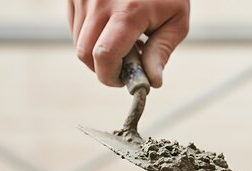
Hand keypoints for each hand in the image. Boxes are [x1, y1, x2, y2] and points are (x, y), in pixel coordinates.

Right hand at [67, 0, 189, 87]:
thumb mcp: (176, 20)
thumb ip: (161, 51)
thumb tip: (152, 81)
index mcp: (128, 12)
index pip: (104, 56)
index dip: (110, 76)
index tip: (123, 80)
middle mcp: (100, 2)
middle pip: (85, 53)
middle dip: (102, 68)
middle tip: (123, 67)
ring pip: (78, 41)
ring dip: (97, 51)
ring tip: (122, 40)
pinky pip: (75, 25)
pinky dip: (90, 35)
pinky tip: (111, 26)